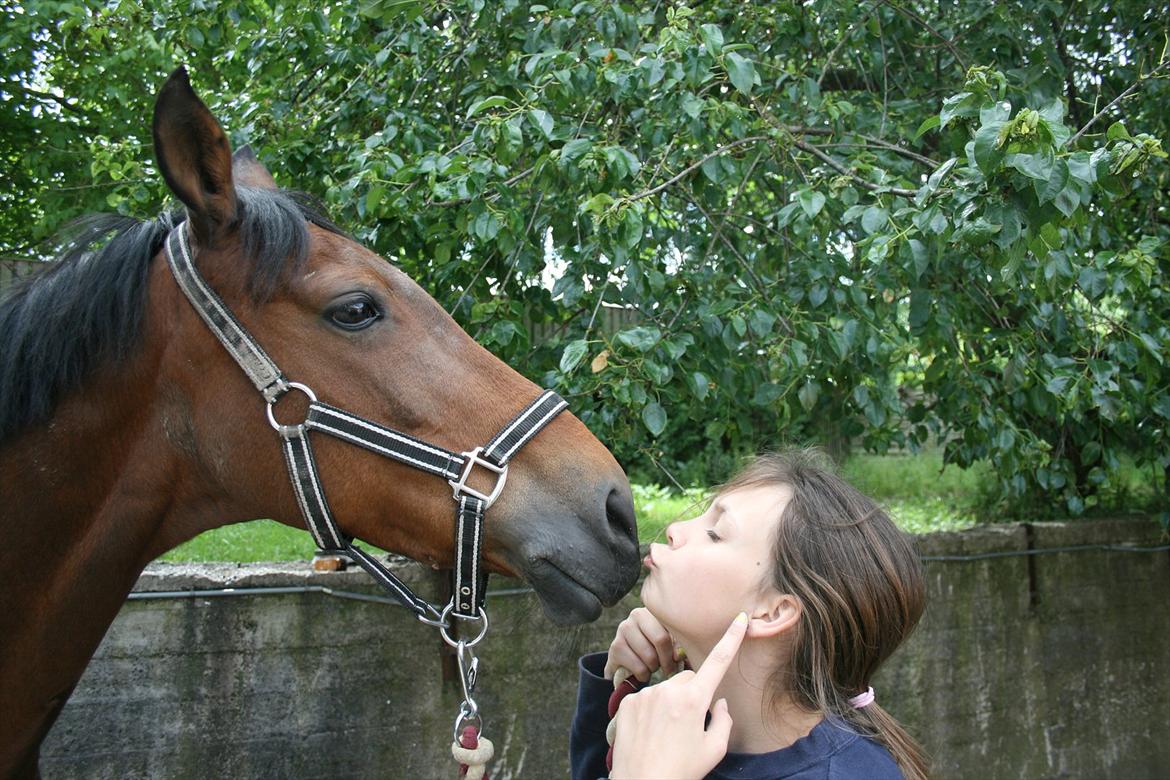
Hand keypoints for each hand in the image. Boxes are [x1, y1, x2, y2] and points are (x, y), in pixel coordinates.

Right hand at [605, 607, 681, 681]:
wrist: (634, 660)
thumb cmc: (660, 649)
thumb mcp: (673, 643)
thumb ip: (680, 646)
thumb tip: (677, 655)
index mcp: (655, 609)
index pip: (672, 625)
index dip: (677, 646)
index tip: (678, 659)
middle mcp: (637, 614)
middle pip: (661, 639)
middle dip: (667, 660)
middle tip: (667, 668)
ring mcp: (624, 629)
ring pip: (650, 656)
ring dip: (654, 668)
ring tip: (652, 666)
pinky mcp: (615, 646)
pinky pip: (638, 668)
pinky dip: (644, 675)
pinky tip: (642, 671)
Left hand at [609, 613, 747, 779]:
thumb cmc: (681, 771)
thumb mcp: (714, 750)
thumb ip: (723, 720)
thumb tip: (719, 702)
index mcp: (694, 700)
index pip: (717, 662)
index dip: (731, 639)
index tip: (739, 619)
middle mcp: (668, 690)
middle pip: (689, 679)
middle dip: (694, 694)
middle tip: (690, 725)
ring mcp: (646, 695)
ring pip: (667, 689)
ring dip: (671, 703)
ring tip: (667, 734)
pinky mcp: (628, 702)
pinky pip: (647, 699)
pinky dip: (651, 711)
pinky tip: (650, 733)